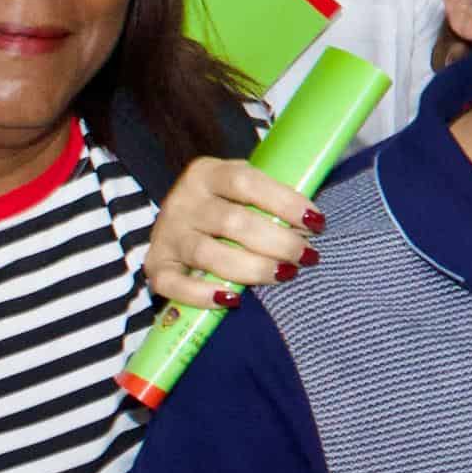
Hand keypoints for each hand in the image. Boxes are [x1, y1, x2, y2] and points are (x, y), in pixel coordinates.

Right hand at [142, 156, 319, 312]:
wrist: (181, 219)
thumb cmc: (227, 204)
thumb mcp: (245, 189)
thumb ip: (270, 198)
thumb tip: (312, 223)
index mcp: (207, 173)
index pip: (246, 182)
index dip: (284, 202)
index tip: (316, 222)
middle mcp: (183, 201)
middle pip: (232, 222)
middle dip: (278, 242)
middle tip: (306, 255)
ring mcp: (167, 234)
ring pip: (208, 255)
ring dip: (253, 269)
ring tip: (285, 274)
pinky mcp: (155, 265)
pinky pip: (174, 285)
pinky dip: (202, 295)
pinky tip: (232, 299)